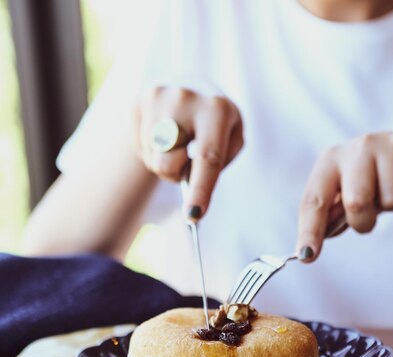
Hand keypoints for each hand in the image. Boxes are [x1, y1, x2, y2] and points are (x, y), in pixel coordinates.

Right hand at [134, 87, 243, 218]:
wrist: (188, 84)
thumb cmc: (215, 121)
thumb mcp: (232, 135)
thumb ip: (220, 162)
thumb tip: (193, 189)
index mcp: (217, 109)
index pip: (207, 157)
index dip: (200, 189)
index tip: (193, 215)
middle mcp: (185, 100)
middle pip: (168, 165)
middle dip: (176, 175)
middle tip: (185, 161)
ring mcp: (157, 99)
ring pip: (153, 161)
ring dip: (165, 162)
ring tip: (176, 143)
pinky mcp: (138, 102)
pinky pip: (140, 149)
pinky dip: (152, 150)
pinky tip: (162, 133)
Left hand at [296, 132, 392, 260]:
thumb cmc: (374, 178)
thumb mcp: (348, 192)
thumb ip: (332, 217)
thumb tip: (311, 247)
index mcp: (331, 161)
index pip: (314, 201)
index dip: (310, 230)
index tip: (307, 255)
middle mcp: (357, 148)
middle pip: (355, 203)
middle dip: (363, 221)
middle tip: (371, 214)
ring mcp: (388, 145)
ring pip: (391, 201)